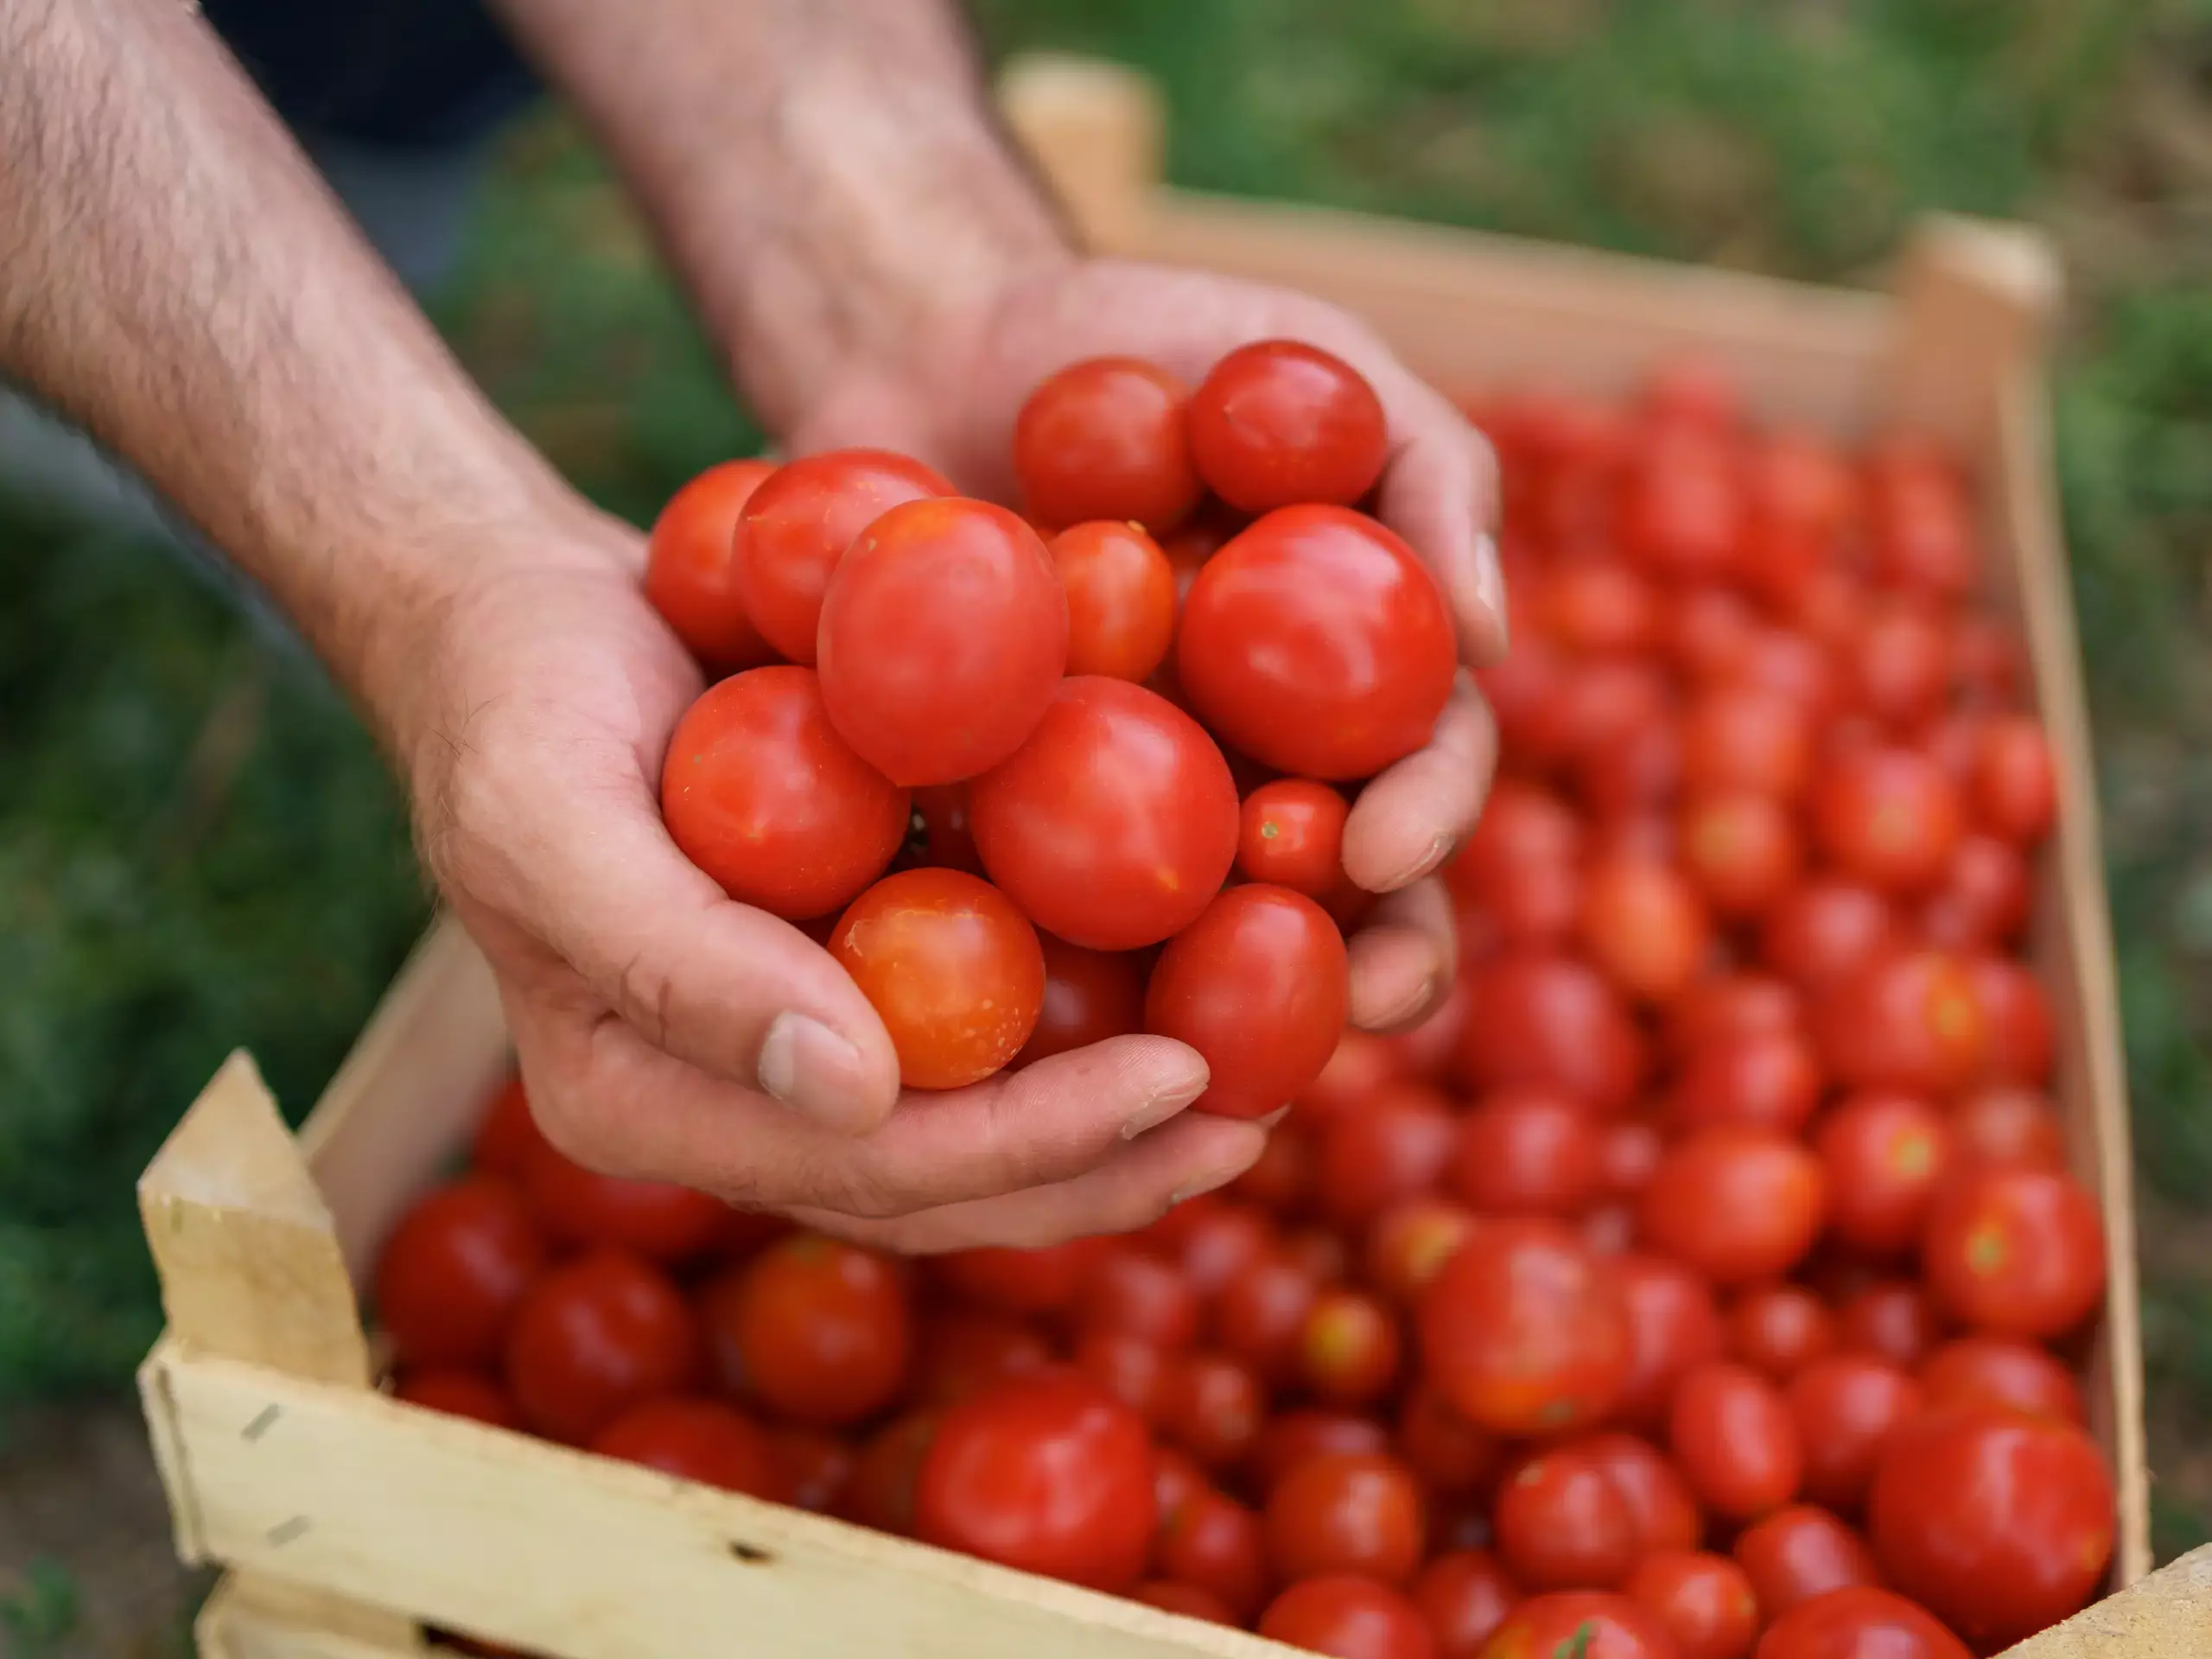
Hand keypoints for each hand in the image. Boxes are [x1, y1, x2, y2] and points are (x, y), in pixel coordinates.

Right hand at [407, 507, 1266, 1251]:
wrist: (519, 614)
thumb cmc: (516, 704)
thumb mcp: (555, 818)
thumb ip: (679, 964)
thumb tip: (860, 1093)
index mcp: (651, 1105)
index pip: (869, 1168)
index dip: (1033, 1145)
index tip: (1183, 1080)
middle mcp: (738, 1097)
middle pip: (946, 1178)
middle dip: (1105, 1162)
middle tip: (1258, 1117)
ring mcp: (800, 1034)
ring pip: (978, 1115)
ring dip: (1117, 1114)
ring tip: (1265, 1077)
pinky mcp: (850, 959)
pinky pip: (982, 1010)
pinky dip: (1088, 1003)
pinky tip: (1202, 968)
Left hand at [790, 254, 1508, 1032]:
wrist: (933, 339)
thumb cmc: (1149, 337)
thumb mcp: (1308, 355)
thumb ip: (1427, 465)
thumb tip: (1492, 631)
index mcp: (1346, 684)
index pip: (1420, 772)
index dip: (1427, 821)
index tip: (1390, 847)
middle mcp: (1254, 767)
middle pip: (1334, 897)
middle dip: (1361, 960)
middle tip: (1351, 1001)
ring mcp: (1124, 809)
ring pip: (1191, 942)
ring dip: (1217, 1010)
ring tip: (1210, 1058)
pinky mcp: (995, 826)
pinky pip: (1019, 913)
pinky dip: (1034, 967)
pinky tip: (1017, 1022)